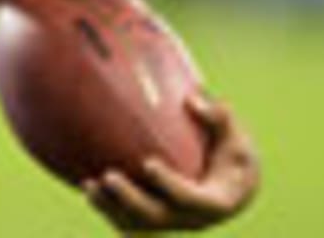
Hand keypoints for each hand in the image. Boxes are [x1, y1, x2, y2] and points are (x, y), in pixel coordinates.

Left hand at [82, 92, 259, 233]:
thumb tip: (192, 99)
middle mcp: (191, 220)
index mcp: (216, 203)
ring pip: (137, 225)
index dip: (169, 185)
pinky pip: (128, 222)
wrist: (232, 188)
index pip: (190, 199)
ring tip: (87, 185)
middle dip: (130, 200)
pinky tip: (86, 188)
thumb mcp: (237, 139)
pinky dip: (107, 209)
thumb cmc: (232, 156)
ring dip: (110, 208)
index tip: (149, 164)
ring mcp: (171, 224)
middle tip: (108, 176)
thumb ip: (220, 119)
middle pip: (156, 217)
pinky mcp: (155, 222)